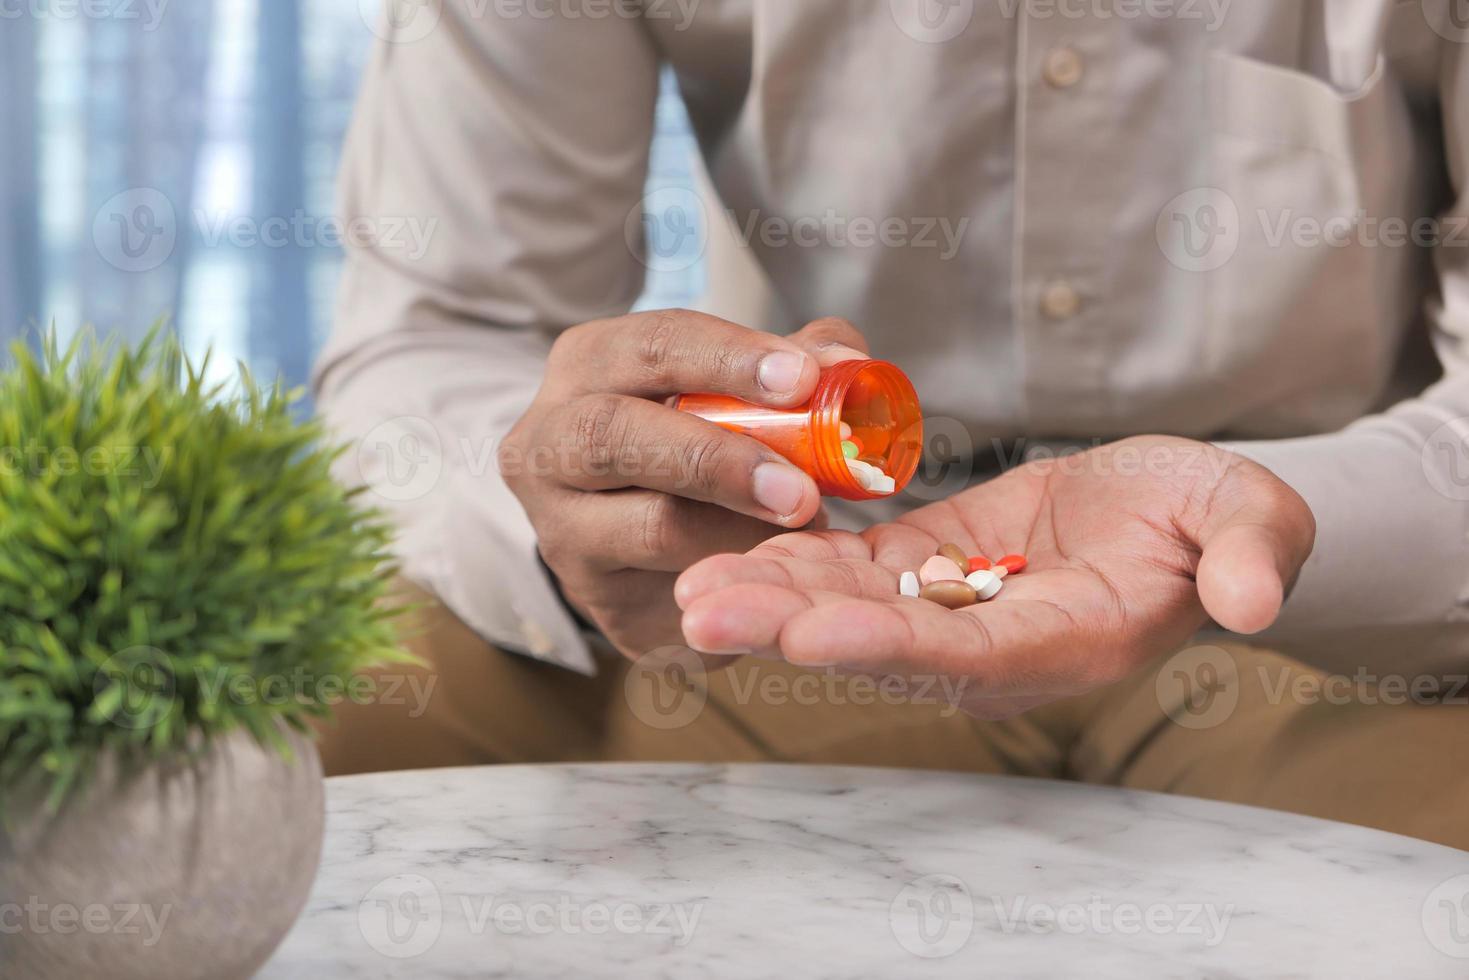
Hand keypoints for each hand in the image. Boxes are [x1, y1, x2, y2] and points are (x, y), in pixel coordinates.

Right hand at [499, 309, 869, 657]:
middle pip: (614, 433)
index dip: (728, 358)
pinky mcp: (594, 594)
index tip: (802, 380)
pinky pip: (671, 588)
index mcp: (591, 363)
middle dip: (716, 457)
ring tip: (803, 526)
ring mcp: (561, 524)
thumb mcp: (740, 389)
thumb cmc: (695, 439)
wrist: (643, 537)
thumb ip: (794, 365)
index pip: (652, 345)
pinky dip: (734, 574)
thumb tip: (845, 360)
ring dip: (740, 528)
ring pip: (648, 524)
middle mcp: (550, 438)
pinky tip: (773, 566)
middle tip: (800, 486)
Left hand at [675, 437, 1315, 716]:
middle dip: (790, 628)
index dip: (894, 643)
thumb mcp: (1250, 517)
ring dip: (768, 597)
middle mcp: (990, 645)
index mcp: (1065, 641)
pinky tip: (723, 543)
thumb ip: (1252, 554)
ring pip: (847, 608)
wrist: (1169, 511)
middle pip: (878, 644)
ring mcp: (949, 609)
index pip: (969, 654)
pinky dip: (791, 557)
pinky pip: (849, 567)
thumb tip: (1254, 600)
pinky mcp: (923, 566)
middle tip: (702, 612)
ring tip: (687, 584)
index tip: (815, 630)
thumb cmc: (1212, 515)